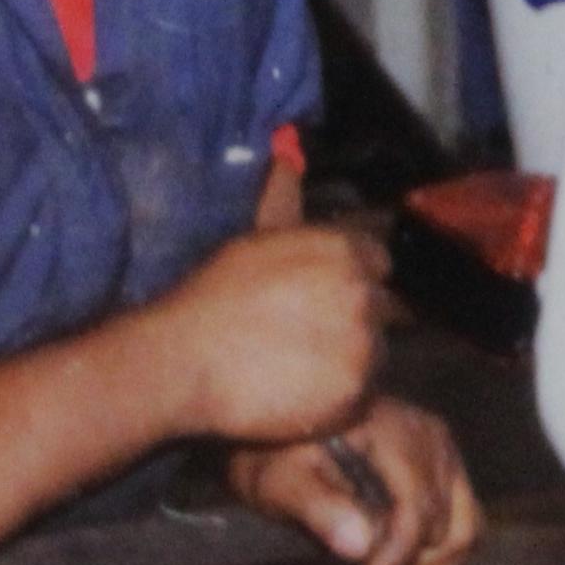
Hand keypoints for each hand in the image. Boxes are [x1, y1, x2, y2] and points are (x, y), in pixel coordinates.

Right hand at [140, 223, 385, 445]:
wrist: (185, 360)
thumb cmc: (211, 299)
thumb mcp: (255, 240)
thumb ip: (291, 213)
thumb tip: (290, 167)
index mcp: (343, 250)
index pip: (379, 262)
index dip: (353, 280)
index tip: (326, 298)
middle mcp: (361, 292)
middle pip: (379, 307)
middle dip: (353, 319)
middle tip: (307, 337)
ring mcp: (362, 344)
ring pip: (376, 352)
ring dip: (349, 360)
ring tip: (301, 368)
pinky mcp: (355, 391)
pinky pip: (361, 394)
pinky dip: (339, 398)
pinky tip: (302, 393)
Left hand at [231, 397, 482, 564]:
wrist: (286, 432)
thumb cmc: (278, 456)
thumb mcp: (283, 481)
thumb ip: (319, 508)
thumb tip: (360, 546)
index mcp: (395, 432)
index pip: (418, 504)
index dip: (401, 551)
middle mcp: (431, 437)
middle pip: (447, 516)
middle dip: (416, 557)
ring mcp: (444, 450)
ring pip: (467, 520)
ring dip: (440, 558)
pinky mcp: (445, 465)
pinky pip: (465, 515)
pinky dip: (448, 547)